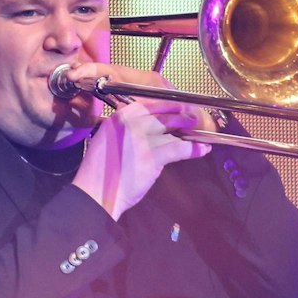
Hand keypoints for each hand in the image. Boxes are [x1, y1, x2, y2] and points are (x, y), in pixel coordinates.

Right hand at [64, 63, 211, 219]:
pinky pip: (179, 148)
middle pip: (161, 115)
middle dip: (180, 115)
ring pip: (172, 129)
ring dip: (188, 130)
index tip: (177, 106)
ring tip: (198, 131)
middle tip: (191, 117)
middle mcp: (129, 124)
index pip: (146, 105)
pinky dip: (193, 148)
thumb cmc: (100, 172)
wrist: (95, 193)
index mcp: (116, 119)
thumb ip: (125, 132)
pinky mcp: (152, 156)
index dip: (165, 105)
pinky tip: (202, 149)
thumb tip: (149, 130)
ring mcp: (141, 139)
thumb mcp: (107, 142)